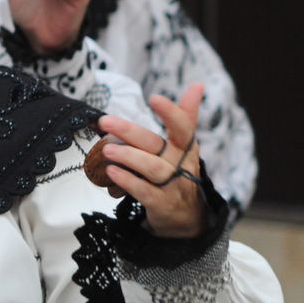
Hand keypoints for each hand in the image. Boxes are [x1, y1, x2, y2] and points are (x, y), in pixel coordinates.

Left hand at [95, 83, 207, 237]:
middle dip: (130, 132)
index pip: (183, 127)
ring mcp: (173, 185)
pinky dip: (127, 181)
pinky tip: (111, 172)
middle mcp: (182, 164)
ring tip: (106, 149)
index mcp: (186, 147)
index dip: (170, 113)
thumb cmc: (180, 173)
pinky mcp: (162, 204)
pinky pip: (144, 191)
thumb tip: (197, 84)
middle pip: (156, 145)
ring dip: (127, 156)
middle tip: (105, 121)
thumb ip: (185, 117)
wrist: (187, 217)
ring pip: (151, 168)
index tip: (154, 98)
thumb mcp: (184, 146)